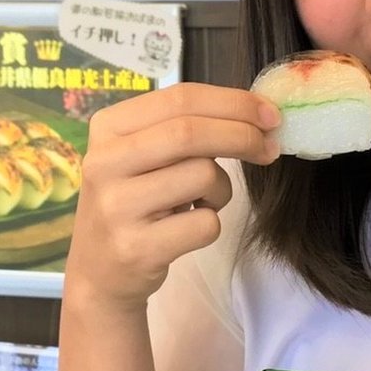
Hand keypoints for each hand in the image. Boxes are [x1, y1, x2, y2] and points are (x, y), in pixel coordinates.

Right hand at [64, 83, 279, 313]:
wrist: (100, 273)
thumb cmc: (135, 202)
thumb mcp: (144, 156)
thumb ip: (185, 128)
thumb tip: (258, 114)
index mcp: (108, 128)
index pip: (180, 98)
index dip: (233, 103)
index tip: (270, 114)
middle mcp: (105, 162)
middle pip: (191, 132)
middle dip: (243, 135)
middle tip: (270, 148)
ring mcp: (117, 207)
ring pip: (203, 176)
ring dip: (222, 189)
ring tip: (201, 202)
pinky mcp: (136, 248)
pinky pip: (205, 223)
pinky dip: (211, 224)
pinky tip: (186, 230)